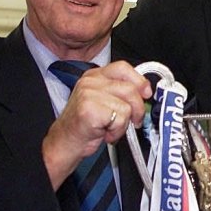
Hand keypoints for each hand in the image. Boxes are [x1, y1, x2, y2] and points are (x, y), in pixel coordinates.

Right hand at [42, 61, 151, 188]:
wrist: (64, 143)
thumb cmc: (84, 125)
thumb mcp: (103, 102)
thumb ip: (120, 92)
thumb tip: (145, 92)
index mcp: (94, 76)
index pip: (123, 67)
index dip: (139, 80)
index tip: (146, 93)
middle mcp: (90, 82)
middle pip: (130, 88)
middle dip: (138, 108)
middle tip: (132, 121)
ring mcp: (89, 94)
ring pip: (127, 105)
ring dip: (125, 123)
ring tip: (111, 128)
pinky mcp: (90, 109)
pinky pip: (120, 118)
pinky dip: (118, 131)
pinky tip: (105, 133)